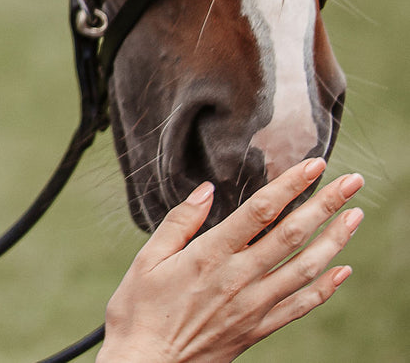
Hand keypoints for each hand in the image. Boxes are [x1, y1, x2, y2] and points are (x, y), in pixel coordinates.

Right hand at [98, 157, 362, 362]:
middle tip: (352, 181)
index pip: (260, 212)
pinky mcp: (258, 329)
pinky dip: (325, 287)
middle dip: (325, 205)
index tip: (313, 165)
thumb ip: (179, 223)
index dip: (290, 185)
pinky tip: (342, 270)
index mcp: (209, 256)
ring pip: (305, 268)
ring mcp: (253, 306)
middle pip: (291, 235)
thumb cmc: (139, 311)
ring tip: (355, 217)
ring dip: (334, 240)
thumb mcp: (146, 260)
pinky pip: (300, 306)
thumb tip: (205, 190)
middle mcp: (238, 279)